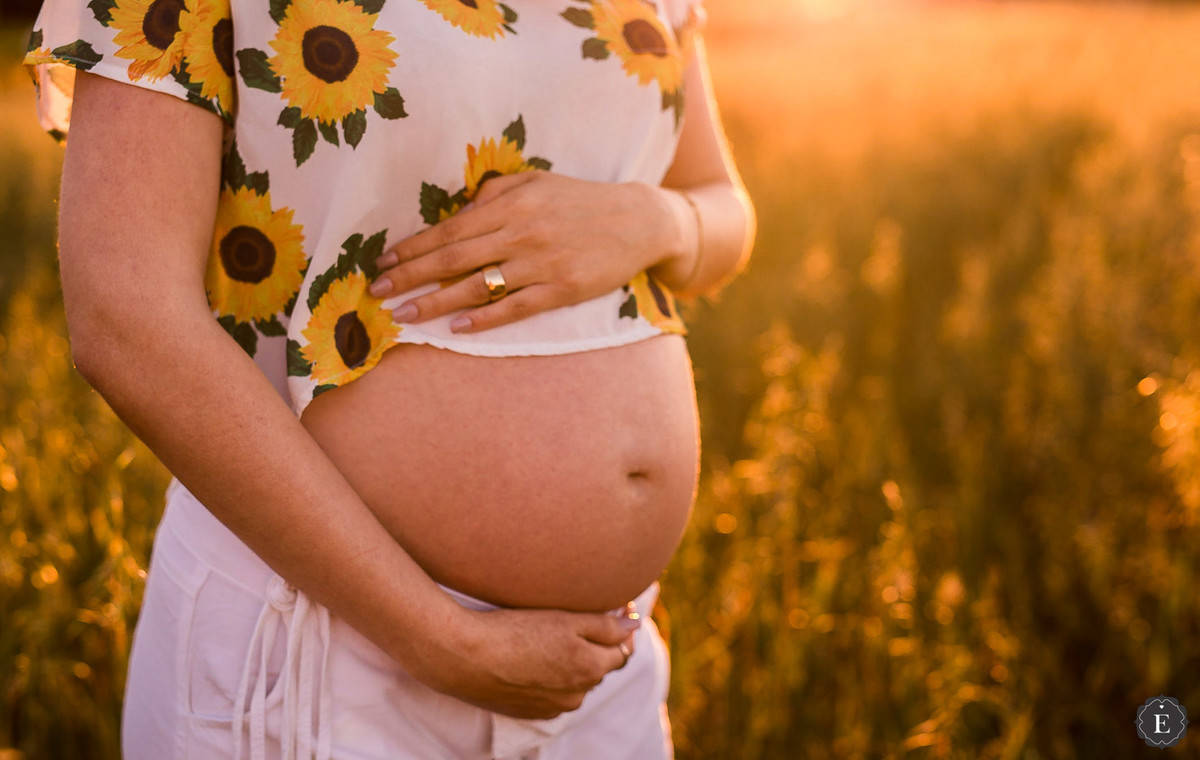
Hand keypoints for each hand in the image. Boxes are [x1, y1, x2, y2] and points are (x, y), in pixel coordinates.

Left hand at [369, 172, 683, 332]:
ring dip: (436, 301)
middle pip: (455, 257)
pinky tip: (458, 327)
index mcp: (512, 203)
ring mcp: (543, 263)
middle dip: (411, 276)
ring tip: (405, 315)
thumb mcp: (537, 182)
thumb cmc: (580, 201)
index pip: (451, 228)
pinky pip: (515, 308)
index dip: (414, 247)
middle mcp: (523, 232)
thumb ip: (494, 196)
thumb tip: (454, 213)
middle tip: (377, 292)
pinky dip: (485, 318)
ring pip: (478, 286)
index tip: (384, 261)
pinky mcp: (563, 289)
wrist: (640, 221)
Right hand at [407, 603, 639, 719]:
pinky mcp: (529, 711)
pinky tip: (530, 658)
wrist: (465, 656)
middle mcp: (577, 695)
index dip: (618, 630)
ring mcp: (552, 707)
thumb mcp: (566, 619)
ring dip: (570, 663)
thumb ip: (606, 625)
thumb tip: (633, 626)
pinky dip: (549, 677)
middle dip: (593, 646)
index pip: (620, 650)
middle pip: (597, 667)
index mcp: (590, 669)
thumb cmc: (515, 630)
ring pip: (574, 681)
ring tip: (545, 638)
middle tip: (571, 620)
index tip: (612, 612)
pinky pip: (552, 693)